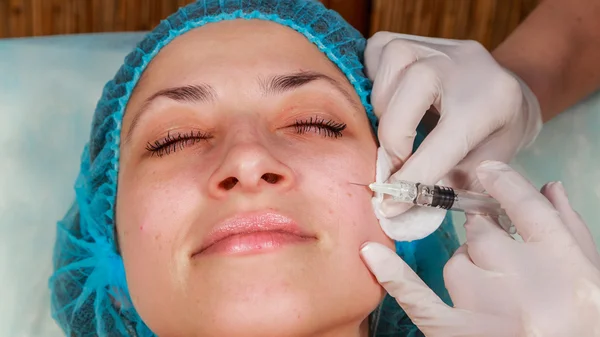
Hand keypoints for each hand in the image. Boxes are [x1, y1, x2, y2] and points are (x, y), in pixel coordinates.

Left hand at [361, 161, 599, 336]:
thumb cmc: (583, 320)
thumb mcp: (590, 272)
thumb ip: (570, 227)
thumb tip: (549, 186)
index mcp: (562, 257)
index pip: (524, 204)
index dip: (502, 184)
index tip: (488, 170)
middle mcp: (523, 274)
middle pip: (481, 234)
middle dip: (487, 241)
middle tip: (503, 264)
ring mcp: (488, 301)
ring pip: (457, 262)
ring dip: (469, 269)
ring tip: (498, 297)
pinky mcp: (461, 331)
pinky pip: (421, 300)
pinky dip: (395, 278)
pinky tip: (371, 256)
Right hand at [365, 32, 542, 225]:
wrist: (504, 86)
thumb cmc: (495, 132)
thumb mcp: (484, 166)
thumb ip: (446, 188)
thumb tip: (398, 212)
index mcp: (487, 103)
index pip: (438, 149)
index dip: (410, 182)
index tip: (390, 206)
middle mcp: (457, 66)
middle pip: (398, 113)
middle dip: (392, 148)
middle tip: (398, 165)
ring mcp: (429, 46)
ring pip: (380, 89)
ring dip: (383, 118)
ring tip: (402, 129)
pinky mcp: (404, 37)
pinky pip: (370, 63)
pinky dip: (373, 85)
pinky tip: (395, 99)